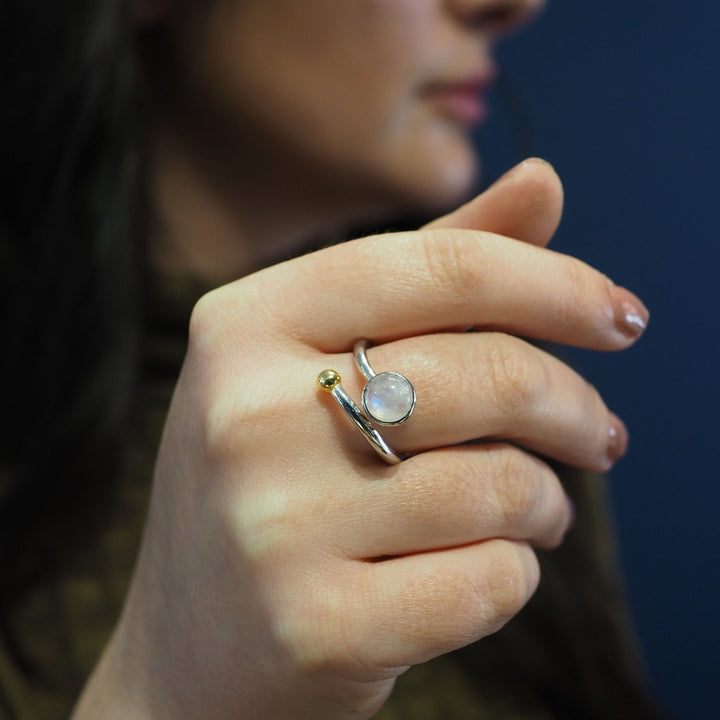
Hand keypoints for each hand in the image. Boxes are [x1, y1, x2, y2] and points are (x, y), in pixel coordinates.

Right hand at [73, 160, 646, 718]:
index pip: (439, 266)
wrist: (192, 641)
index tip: (622, 318)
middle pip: (486, 375)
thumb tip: (542, 178)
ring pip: (499, 486)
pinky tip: (489, 566)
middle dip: (574, 406)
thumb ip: (433, 271)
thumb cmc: (270, 480)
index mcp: (242, 325)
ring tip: (539, 508)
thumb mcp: (314, 360)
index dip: (554, 282)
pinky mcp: (315, 629)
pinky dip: (514, 573)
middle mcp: (245, 416)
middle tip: (599, 435)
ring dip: (547, 499)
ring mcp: (273, 528)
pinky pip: (485, 584)